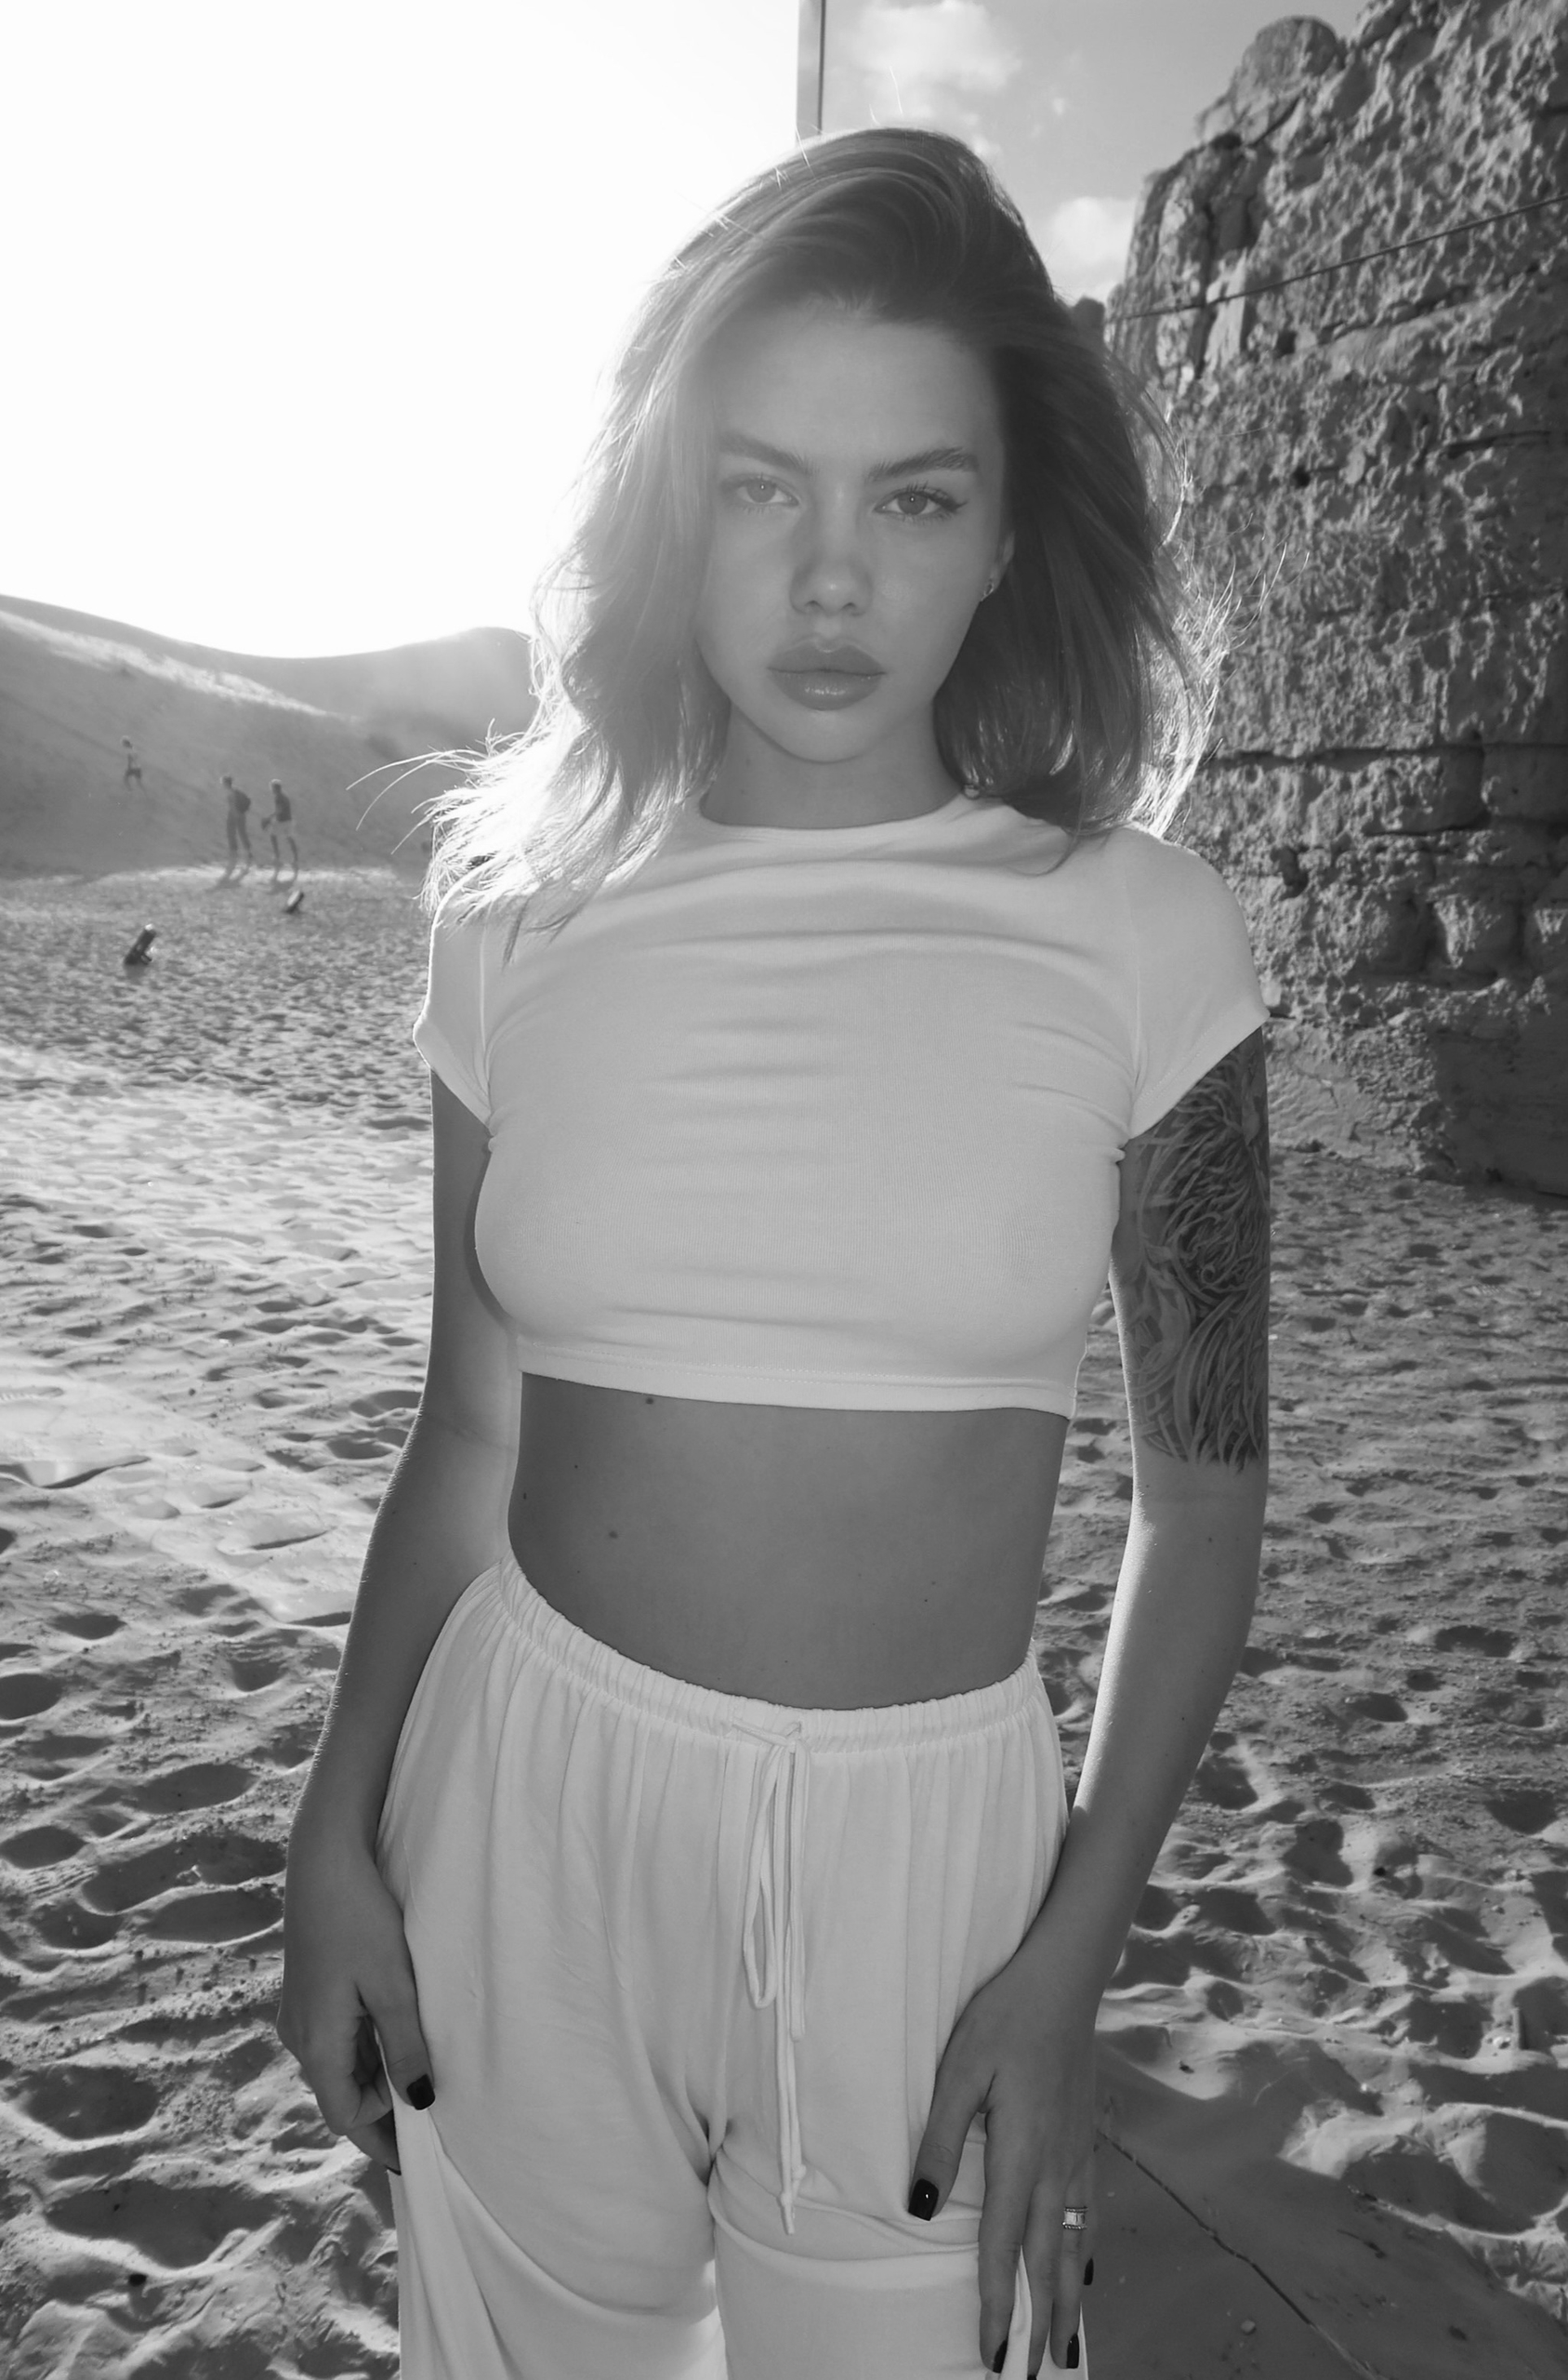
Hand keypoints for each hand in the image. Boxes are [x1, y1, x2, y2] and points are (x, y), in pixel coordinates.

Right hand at [277, 1826, 433, 2172]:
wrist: (324, 1859)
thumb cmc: (359, 1919)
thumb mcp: (392, 1987)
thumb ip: (405, 2046)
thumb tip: (419, 2102)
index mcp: (316, 2043)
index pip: (345, 2116)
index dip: (381, 2137)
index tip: (420, 2153)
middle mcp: (299, 2035)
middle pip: (341, 2092)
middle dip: (381, 2109)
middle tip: (430, 2120)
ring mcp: (301, 2011)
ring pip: (340, 2063)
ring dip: (375, 2075)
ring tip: (421, 2076)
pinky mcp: (309, 1989)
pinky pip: (337, 2036)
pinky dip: (365, 2046)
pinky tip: (397, 2032)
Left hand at [908, 1948, 1095, 2374]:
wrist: (1064, 1980)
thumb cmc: (1004, 2019)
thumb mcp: (958, 2072)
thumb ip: (940, 2141)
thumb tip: (919, 2208)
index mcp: (1020, 2153)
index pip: (1003, 2245)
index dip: (995, 2303)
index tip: (991, 2353)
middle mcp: (1055, 2165)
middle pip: (1049, 2260)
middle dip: (1041, 2321)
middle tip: (1038, 2372)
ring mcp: (1077, 2153)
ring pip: (1076, 2244)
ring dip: (1068, 2297)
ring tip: (1067, 2343)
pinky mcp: (1085, 2139)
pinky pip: (1088, 2213)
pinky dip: (1085, 2253)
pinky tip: (1083, 2270)